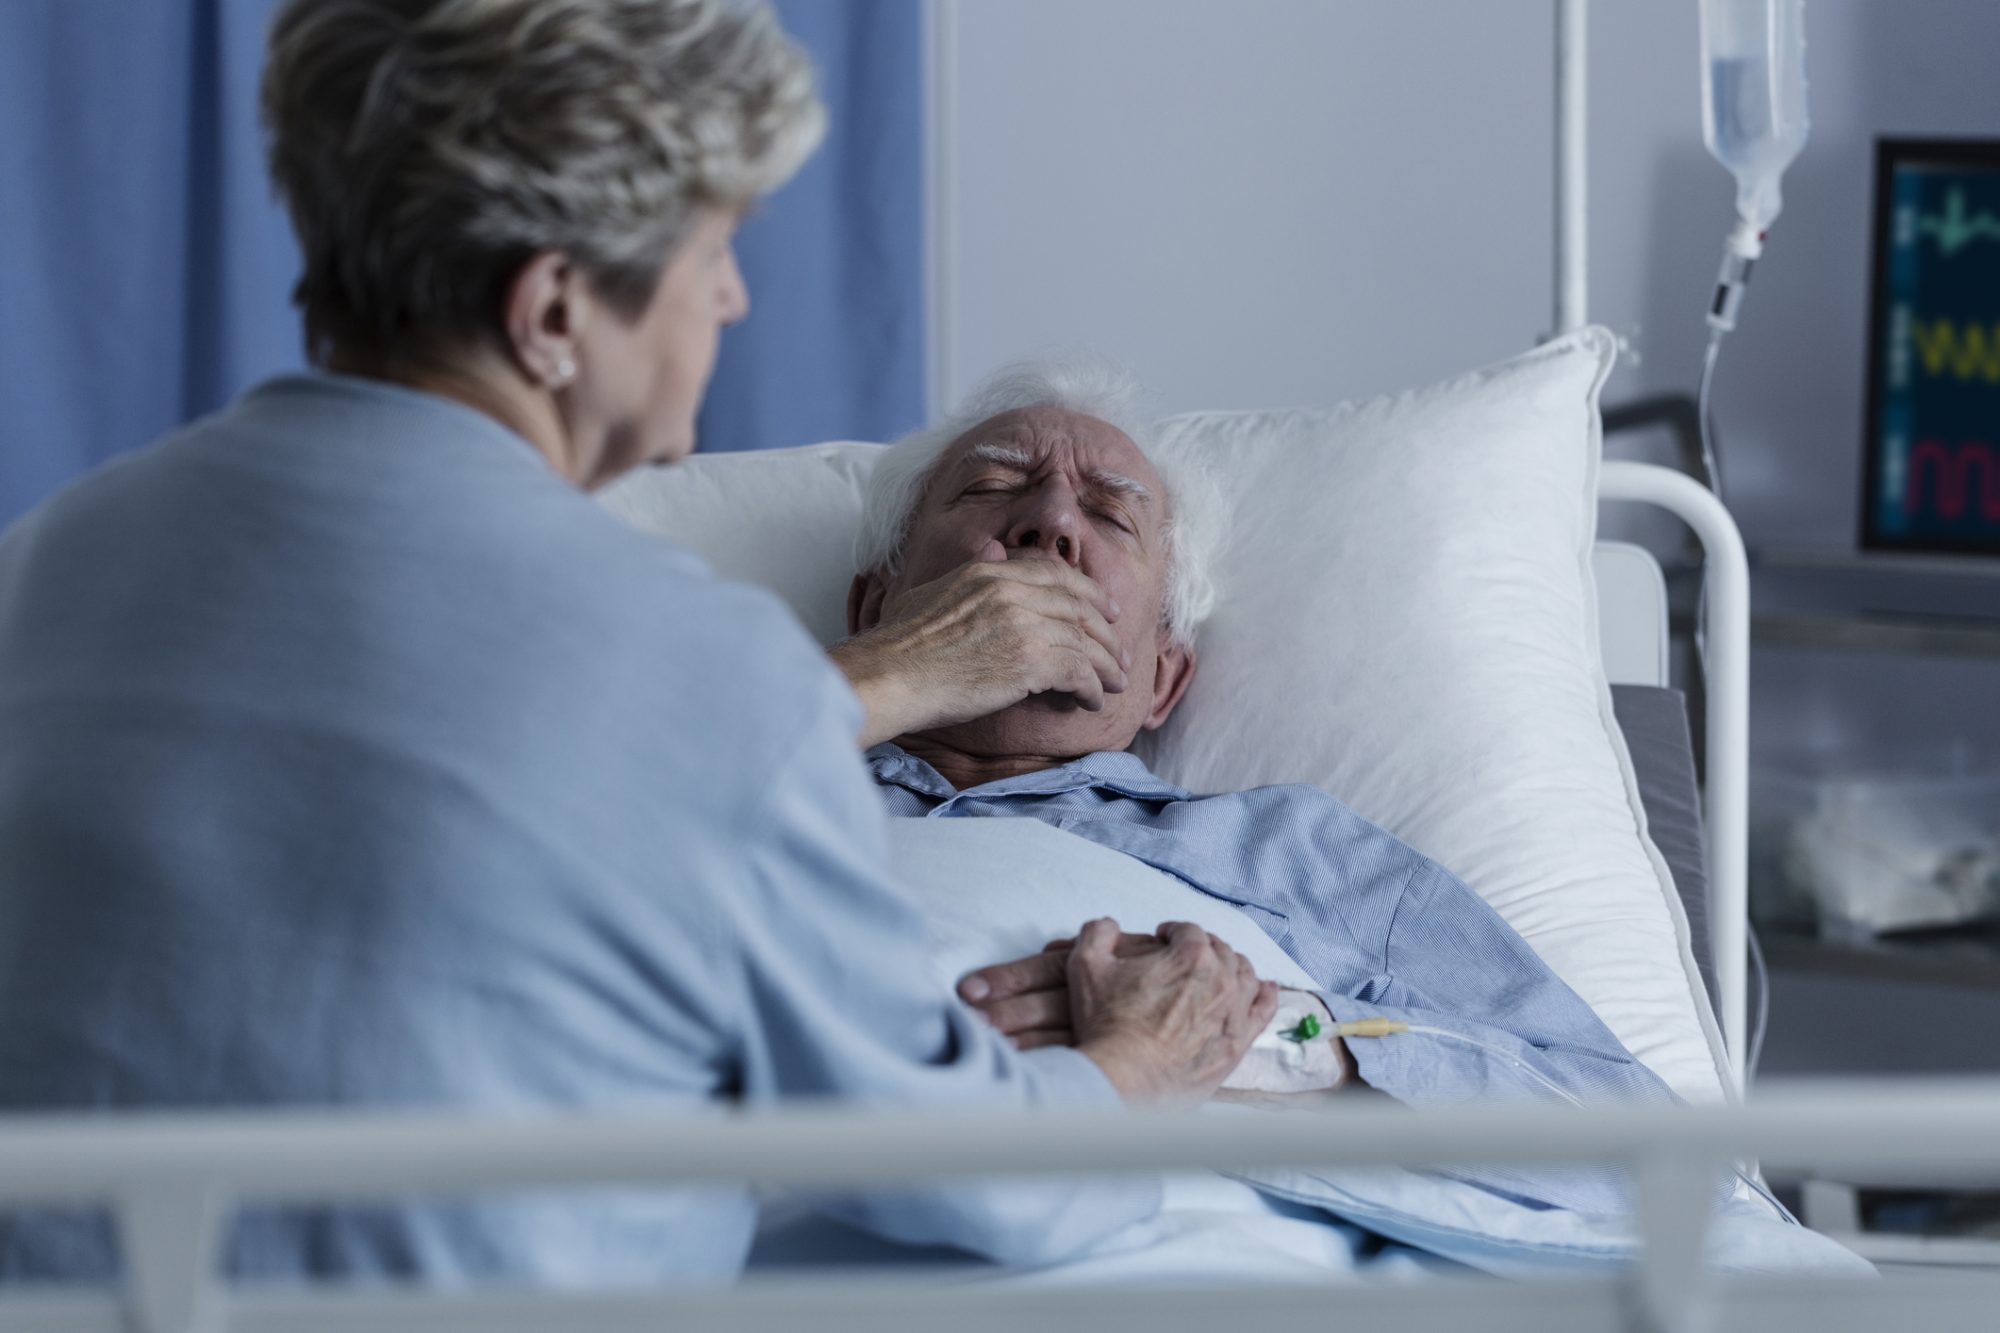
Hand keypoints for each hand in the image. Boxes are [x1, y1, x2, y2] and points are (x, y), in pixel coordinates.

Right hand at [830, 544, 1129, 747]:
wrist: (890, 676)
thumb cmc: (899, 644)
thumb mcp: (933, 591)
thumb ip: (969, 574)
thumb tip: (991, 553)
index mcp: (990, 574)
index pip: (1056, 575)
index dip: (1088, 592)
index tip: (1105, 610)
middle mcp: (1011, 592)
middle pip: (1078, 608)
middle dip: (1106, 633)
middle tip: (1120, 654)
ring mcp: (1022, 625)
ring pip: (1085, 642)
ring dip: (1107, 666)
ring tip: (1116, 683)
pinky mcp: (1028, 662)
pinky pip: (1079, 673)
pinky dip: (1092, 689)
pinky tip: (1094, 702)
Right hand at [965, 919, 1277, 1105]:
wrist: (1123, 1078)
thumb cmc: (1106, 1023)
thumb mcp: (1086, 966)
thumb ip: (1098, 934)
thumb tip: (1107, 925)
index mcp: (1190, 956)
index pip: (1189, 930)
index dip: (1173, 931)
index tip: (1162, 938)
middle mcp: (1221, 979)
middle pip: (1220, 951)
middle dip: (1202, 947)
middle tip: (1186, 956)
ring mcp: (1234, 1013)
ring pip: (1245, 976)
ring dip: (1234, 966)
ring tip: (1222, 968)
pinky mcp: (1238, 1044)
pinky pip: (1263, 1012)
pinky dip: (1266, 996)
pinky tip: (1266, 989)